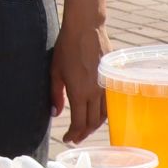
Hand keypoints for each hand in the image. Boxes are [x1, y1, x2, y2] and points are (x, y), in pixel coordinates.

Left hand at [50, 21, 109, 143]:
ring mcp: (106, 86)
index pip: (79, 123)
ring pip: (104, 115)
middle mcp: (95, 93)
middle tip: (76, 137)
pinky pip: (111, 103)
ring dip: (95, 125)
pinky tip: (96, 113)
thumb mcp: (55, 71)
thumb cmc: (67, 47)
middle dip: (84, 133)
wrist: (86, 28)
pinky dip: (104, 113)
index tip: (68, 139)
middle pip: (93, 123)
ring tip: (85, 128)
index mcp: (80, 93)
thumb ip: (55, 95)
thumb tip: (55, 114)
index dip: (74, 135)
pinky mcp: (112, 79)